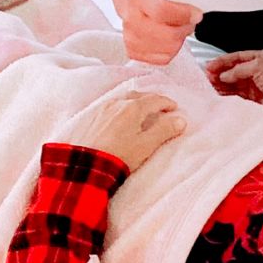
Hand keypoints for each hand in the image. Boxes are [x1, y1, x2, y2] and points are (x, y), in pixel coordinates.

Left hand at [63, 90, 183, 172]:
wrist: (82, 167)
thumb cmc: (117, 157)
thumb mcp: (145, 146)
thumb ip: (164, 131)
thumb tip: (180, 120)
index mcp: (133, 108)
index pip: (155, 99)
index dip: (167, 103)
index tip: (174, 108)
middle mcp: (117, 103)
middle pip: (138, 95)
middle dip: (151, 99)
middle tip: (159, 107)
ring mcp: (101, 109)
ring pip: (122, 99)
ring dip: (134, 102)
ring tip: (140, 111)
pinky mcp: (89, 118)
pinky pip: (109, 107)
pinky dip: (120, 108)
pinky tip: (118, 118)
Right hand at [119, 0, 200, 64]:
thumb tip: (195, 13)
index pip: (161, 11)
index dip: (184, 15)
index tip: (197, 13)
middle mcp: (132, 19)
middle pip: (168, 34)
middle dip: (186, 28)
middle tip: (191, 20)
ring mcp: (131, 38)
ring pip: (168, 48)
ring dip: (181, 39)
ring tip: (179, 27)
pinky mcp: (134, 52)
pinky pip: (163, 58)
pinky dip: (173, 49)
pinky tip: (170, 38)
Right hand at [205, 49, 262, 105]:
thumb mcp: (258, 66)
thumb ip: (238, 69)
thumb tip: (224, 75)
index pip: (239, 56)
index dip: (224, 60)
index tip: (211, 65)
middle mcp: (258, 70)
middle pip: (235, 69)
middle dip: (221, 72)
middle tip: (207, 76)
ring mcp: (255, 84)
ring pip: (234, 82)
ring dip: (221, 83)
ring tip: (209, 84)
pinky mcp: (253, 97)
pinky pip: (236, 93)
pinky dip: (226, 93)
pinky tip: (217, 92)